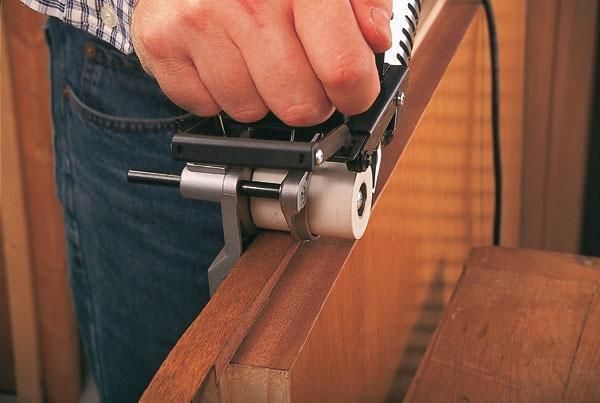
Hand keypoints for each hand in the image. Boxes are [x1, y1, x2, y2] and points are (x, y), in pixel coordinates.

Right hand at [131, 0, 391, 125]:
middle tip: (301, 71)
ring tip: (255, 56)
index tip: (352, 93)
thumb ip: (365, 2)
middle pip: (299, 106)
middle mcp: (249, 1)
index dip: (356, 95)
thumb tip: (375, 42)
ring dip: (260, 95)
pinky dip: (218, 94)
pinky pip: (205, 106)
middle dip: (309, 100)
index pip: (343, 71)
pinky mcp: (164, 41)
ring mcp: (200, 21)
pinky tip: (222, 58)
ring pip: (251, 112)